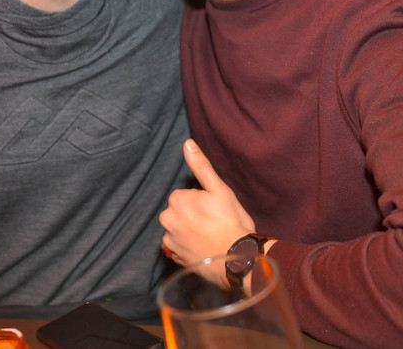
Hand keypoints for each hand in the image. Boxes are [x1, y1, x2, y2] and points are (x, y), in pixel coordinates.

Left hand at [159, 140, 255, 273]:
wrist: (235, 259)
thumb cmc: (230, 221)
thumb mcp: (218, 188)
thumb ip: (200, 165)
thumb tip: (187, 143)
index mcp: (177, 199)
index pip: (188, 195)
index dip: (204, 201)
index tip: (215, 210)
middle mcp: (167, 218)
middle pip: (181, 211)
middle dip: (194, 215)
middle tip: (215, 223)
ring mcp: (169, 239)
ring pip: (180, 227)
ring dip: (191, 231)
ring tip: (210, 237)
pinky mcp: (173, 256)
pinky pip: (178, 245)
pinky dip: (188, 245)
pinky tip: (203, 247)